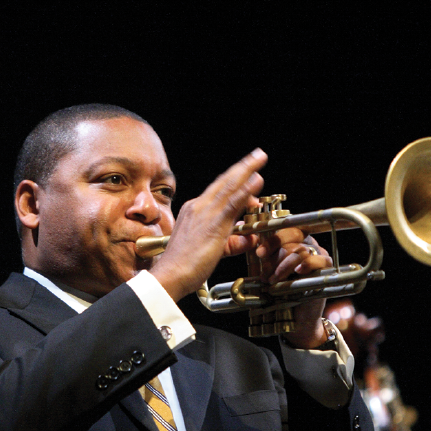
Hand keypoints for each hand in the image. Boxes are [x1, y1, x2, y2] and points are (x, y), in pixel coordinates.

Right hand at [150, 149, 266, 301]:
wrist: (170, 275)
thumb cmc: (184, 265)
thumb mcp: (212, 250)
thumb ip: (233, 242)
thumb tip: (250, 239)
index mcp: (194, 211)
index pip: (218, 191)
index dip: (235, 179)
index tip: (246, 171)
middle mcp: (198, 207)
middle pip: (224, 182)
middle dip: (243, 167)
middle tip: (258, 154)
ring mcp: (205, 213)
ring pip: (229, 187)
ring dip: (246, 171)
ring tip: (260, 159)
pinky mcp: (213, 224)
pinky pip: (233, 203)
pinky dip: (246, 190)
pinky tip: (256, 181)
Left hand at [255, 231, 332, 347]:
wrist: (296, 316)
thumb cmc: (281, 291)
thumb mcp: (269, 271)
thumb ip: (265, 258)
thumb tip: (252, 245)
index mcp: (293, 240)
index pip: (285, 229)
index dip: (272, 239)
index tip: (260, 253)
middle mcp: (307, 243)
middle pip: (294, 235)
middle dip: (276, 251)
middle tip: (265, 269)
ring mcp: (319, 254)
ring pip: (302, 249)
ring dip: (284, 265)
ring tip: (273, 279)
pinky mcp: (327, 267)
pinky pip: (319, 259)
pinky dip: (307, 264)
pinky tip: (299, 271)